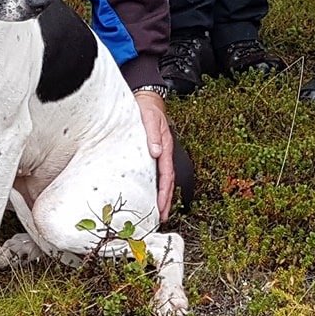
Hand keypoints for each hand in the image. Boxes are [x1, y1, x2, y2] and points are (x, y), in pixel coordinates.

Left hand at [135, 88, 175, 220]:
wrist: (147, 98)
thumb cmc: (148, 108)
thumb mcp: (150, 118)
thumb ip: (152, 135)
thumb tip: (156, 152)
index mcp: (164, 147)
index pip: (166, 174)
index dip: (164, 192)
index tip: (161, 206)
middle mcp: (163, 152)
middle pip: (167, 181)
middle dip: (165, 200)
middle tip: (161, 217)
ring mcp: (159, 153)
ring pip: (163, 178)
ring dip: (162, 196)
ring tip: (159, 212)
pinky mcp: (152, 152)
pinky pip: (157, 172)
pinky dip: (157, 185)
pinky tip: (152, 193)